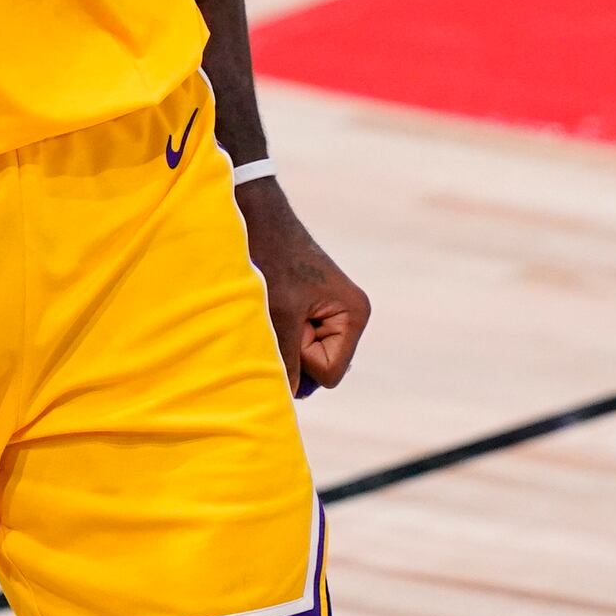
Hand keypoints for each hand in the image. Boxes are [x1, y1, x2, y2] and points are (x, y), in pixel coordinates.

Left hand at [237, 178, 371, 394]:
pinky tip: (278, 304)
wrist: (260, 219)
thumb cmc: (273, 259)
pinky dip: (284, 330)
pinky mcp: (317, 309)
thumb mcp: (279, 313)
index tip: (291, 322)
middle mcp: (352, 317)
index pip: (330, 373)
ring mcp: (335, 314)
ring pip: (308, 355)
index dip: (303, 357)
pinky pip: (301, 339)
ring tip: (278, 306)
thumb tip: (290, 396)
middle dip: (296, 349)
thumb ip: (286, 359)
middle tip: (283, 313)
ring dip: (287, 339)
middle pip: (323, 367)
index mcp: (355, 315)